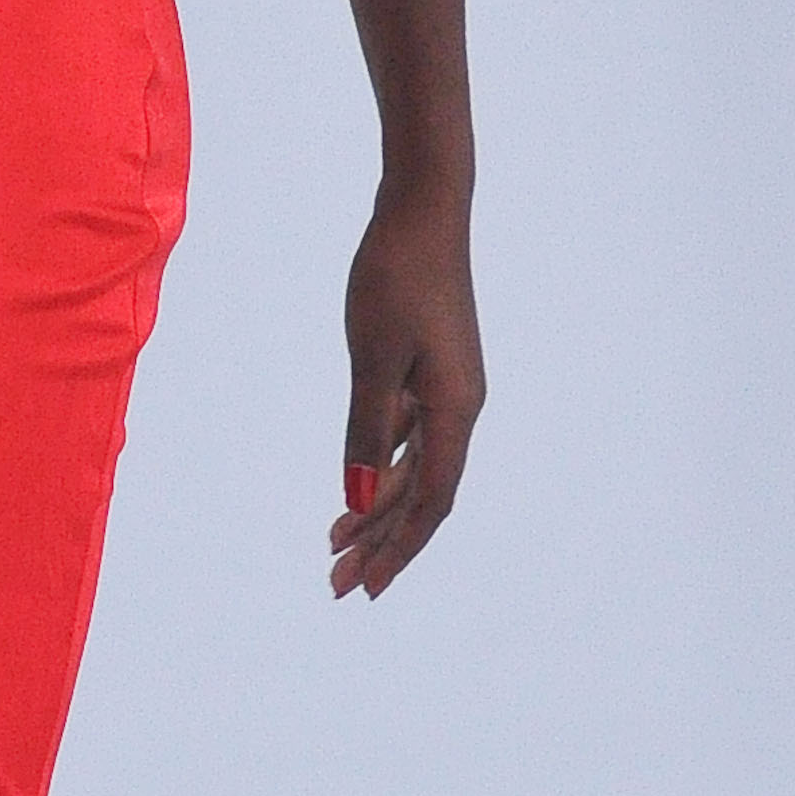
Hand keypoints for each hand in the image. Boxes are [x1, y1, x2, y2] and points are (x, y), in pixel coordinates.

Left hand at [328, 187, 482, 599]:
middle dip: (381, 541)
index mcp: (455, 410)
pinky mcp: (430, 368)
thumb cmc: (397, 275)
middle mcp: (459, 407)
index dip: (399, 548)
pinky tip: (355, 486)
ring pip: (412, 466)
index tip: (365, 587)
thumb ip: (365, 431)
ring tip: (335, 543)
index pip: (431, 501)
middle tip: (336, 583)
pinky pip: (407, 435)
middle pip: (422, 493)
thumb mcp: (372, 359)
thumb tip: (354, 498)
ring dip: (376, 507)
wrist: (422, 207)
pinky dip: (379, 465)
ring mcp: (447, 387)